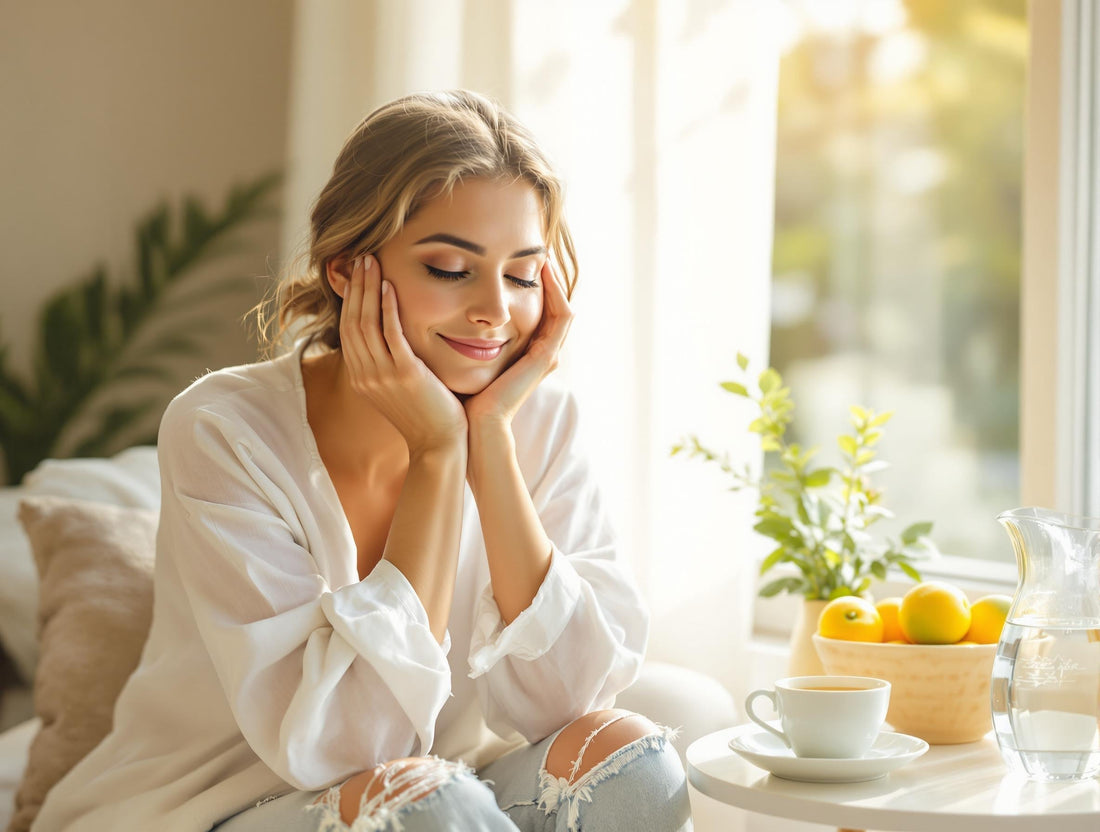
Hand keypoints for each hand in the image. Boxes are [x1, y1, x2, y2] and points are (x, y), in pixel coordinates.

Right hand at [338, 255, 466, 452]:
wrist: (440, 445)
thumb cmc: (427, 414)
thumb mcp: (399, 386)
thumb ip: (391, 361)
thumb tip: (392, 337)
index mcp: (361, 376)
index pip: (347, 329)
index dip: (351, 298)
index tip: (358, 272)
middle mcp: (365, 374)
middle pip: (352, 320)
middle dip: (356, 286)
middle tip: (362, 257)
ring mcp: (382, 375)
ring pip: (366, 323)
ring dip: (368, 289)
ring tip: (373, 262)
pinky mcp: (404, 375)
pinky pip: (391, 335)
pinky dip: (387, 308)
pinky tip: (390, 287)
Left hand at [462, 259, 572, 428]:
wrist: (475, 425)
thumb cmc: (464, 395)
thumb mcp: (465, 355)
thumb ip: (463, 334)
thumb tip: (441, 308)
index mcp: (525, 351)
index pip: (537, 310)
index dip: (532, 284)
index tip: (517, 259)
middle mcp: (541, 352)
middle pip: (554, 306)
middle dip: (548, 278)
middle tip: (537, 248)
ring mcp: (547, 354)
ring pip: (562, 307)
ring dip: (555, 280)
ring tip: (544, 255)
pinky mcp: (546, 357)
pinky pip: (561, 317)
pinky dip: (556, 293)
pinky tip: (544, 272)